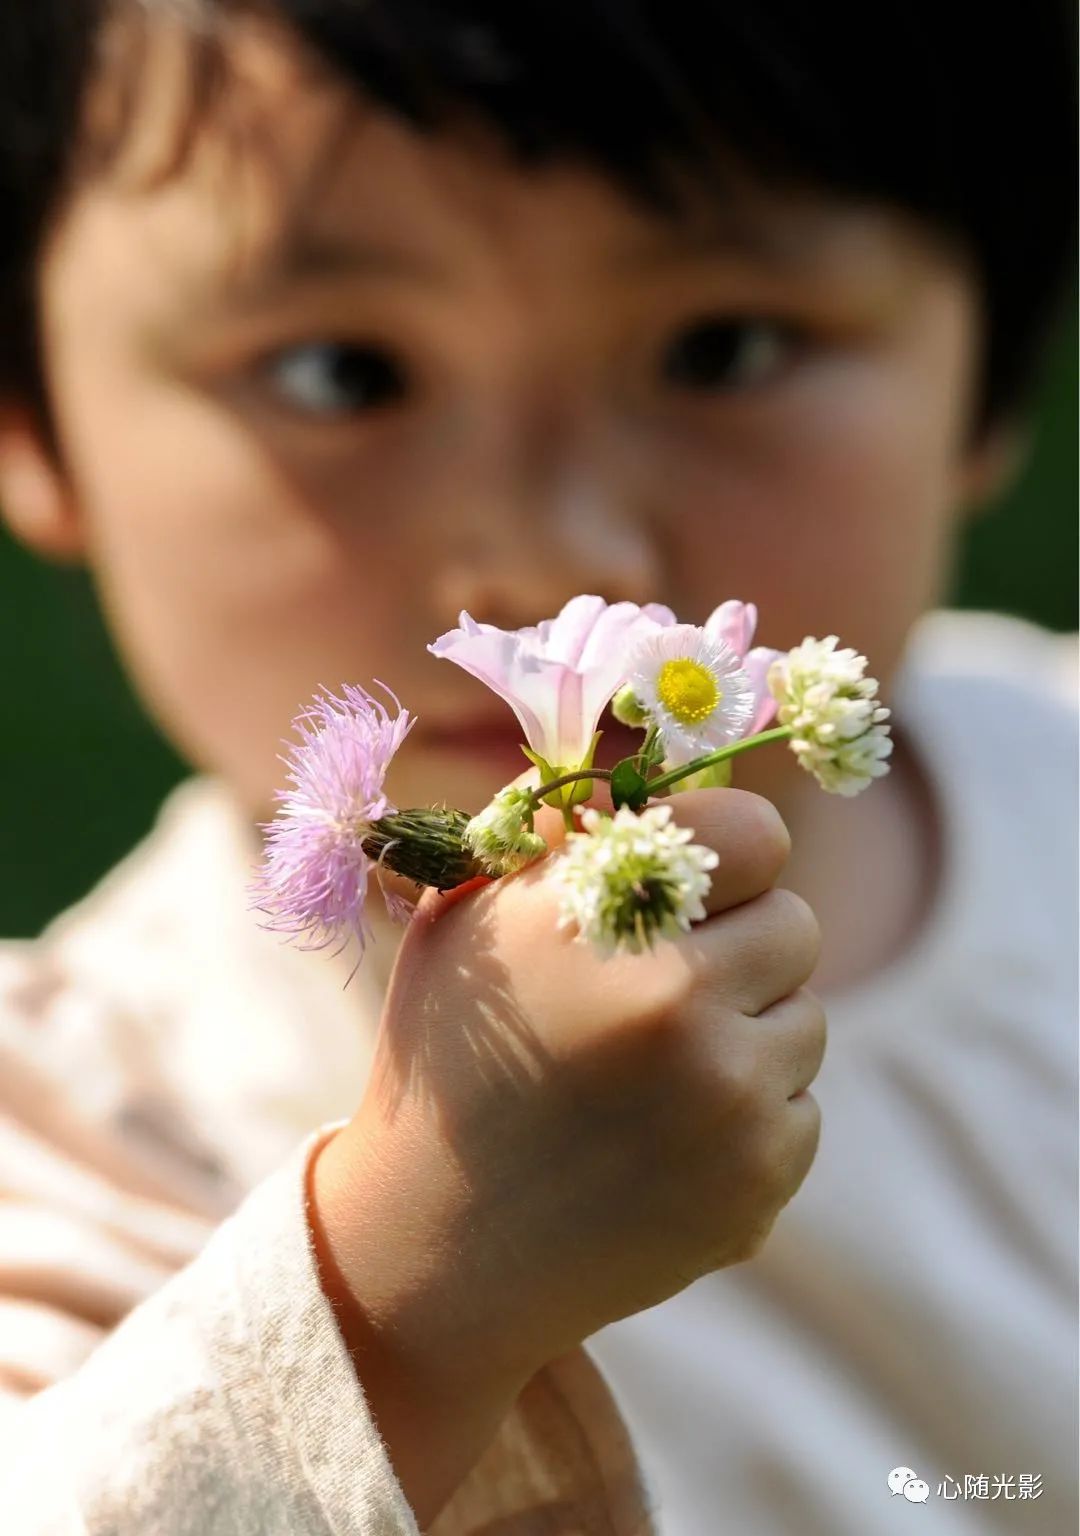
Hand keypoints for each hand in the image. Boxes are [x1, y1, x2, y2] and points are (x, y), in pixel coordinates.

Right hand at [309, 787, 823, 1520]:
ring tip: (654, 1075)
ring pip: (806, 1018)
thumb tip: (644, 775)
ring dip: (748, 1032)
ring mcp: (728, 1099)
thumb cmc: (450, 1057)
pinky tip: (664, 1142)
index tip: (702, 884)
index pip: (754, 832)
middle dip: (742, 943)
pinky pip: (800, 1106)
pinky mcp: (760, 1181)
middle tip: (674, 984)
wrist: (435, 1247)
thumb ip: (555, 833)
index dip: (729, 852)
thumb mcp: (466, 919)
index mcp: (602, 916)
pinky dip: (750, 1116)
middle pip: (796, 923)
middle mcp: (677, 1001)